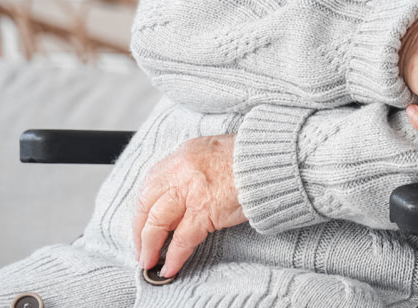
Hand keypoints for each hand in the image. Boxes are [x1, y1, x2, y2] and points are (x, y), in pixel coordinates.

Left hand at [132, 134, 246, 278]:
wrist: (277, 160)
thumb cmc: (257, 156)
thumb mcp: (219, 151)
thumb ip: (199, 167)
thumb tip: (189, 190)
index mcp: (186, 153)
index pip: (152, 182)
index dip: (144, 207)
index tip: (143, 221)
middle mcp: (182, 169)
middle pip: (146, 203)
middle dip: (140, 229)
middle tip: (141, 247)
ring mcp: (191, 190)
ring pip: (156, 222)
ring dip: (149, 245)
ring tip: (150, 260)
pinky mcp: (205, 210)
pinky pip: (182, 239)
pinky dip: (174, 256)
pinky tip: (170, 266)